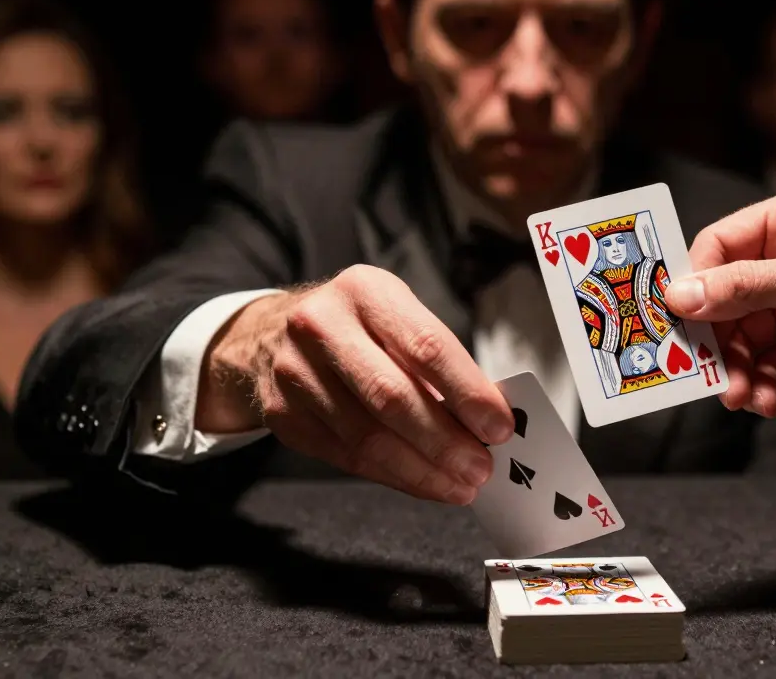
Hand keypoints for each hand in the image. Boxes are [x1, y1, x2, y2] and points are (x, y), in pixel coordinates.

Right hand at [196, 265, 515, 503]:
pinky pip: (346, 457)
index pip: (426, 346)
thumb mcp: (399, 317)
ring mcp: (294, 372)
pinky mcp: (282, 414)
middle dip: (445, 442)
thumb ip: (440, 360)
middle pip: (393, 397)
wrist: (276, 333)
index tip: (499, 427)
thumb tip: (488, 419)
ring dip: (422, 470)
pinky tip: (423, 482)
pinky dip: (393, 476)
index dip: (468, 393)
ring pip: (368, 437)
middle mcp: (321, 326)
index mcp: (365, 291)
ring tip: (459, 484)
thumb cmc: (360, 327)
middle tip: (481, 468)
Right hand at [664, 186, 775, 417]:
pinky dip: (762, 389)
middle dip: (713, 340)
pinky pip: (766, 370)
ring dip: (735, 372)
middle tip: (703, 373)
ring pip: (740, 342)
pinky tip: (772, 402)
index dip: (693, 283)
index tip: (674, 320)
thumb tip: (682, 293)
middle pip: (721, 301)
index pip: (719, 247)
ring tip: (746, 397)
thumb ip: (750, 288)